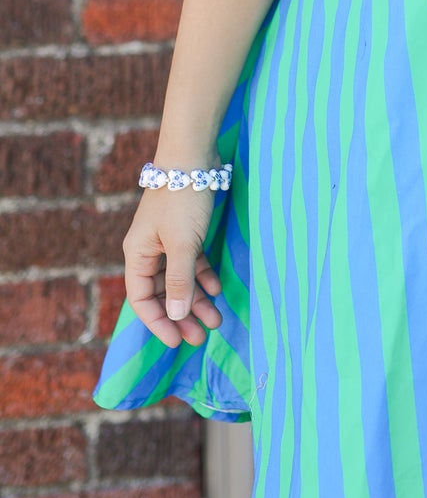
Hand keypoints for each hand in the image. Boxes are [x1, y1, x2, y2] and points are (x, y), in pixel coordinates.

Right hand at [124, 187, 224, 348]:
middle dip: (181, 316)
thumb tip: (175, 317)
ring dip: (197, 300)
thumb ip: (179, 281)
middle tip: (202, 338)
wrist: (194, 155)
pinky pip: (192, 262)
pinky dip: (204, 276)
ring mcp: (168, 240)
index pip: (141, 299)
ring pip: (180, 279)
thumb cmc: (184, 199)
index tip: (176, 342)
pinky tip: (218, 289)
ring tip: (217, 320)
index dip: (158, 323)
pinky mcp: (186, 230)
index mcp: (137, 254)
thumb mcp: (182, 244)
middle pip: (162, 293)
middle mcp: (149, 250)